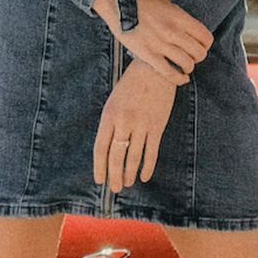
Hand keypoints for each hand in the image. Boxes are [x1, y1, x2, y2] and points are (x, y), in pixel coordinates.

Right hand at [92, 0, 212, 85]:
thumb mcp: (165, 1)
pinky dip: (178, 79)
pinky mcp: (147, 54)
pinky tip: (182, 78)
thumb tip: (190, 26)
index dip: (206, 44)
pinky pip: (169, 73)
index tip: (202, 46)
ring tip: (185, 66)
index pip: (205, 36)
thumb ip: (178, 15)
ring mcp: (160, 44)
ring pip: (187, 64)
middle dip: (199, 57)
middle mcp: (172, 31)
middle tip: (194, 56)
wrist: (115, 2)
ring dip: (189, 67)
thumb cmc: (140, 0)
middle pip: (199, 52)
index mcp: (179, 16)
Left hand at [94, 61, 176, 192]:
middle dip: (114, 175)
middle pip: (116, 156)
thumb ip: (110, 124)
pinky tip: (144, 176)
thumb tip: (108, 150)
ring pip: (134, 157)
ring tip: (128, 183)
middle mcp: (124, 122)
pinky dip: (147, 166)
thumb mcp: (114, 102)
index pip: (100, 148)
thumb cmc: (131, 85)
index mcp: (109, 115)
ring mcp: (142, 125)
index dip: (99, 167)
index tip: (99, 180)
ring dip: (130, 173)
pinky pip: (151, 152)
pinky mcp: (157, 126)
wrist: (155, 70)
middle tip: (115, 188)